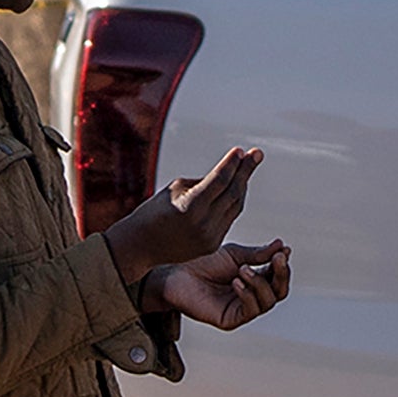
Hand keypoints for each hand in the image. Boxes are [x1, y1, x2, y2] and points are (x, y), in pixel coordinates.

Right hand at [106, 146, 263, 280]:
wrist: (141, 246)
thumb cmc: (154, 210)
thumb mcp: (175, 190)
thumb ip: (203, 182)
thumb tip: (230, 172)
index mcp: (191, 207)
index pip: (220, 181)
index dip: (232, 164)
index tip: (240, 150)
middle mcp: (204, 224)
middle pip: (233, 193)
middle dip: (245, 171)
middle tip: (256, 153)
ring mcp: (210, 237)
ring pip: (235, 207)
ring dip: (242, 186)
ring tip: (247, 168)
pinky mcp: (213, 245)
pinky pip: (229, 219)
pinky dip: (234, 203)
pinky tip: (237, 188)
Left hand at [141, 240, 290, 330]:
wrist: (176, 273)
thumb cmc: (202, 262)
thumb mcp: (234, 255)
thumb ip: (258, 255)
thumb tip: (283, 247)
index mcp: (254, 279)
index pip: (277, 276)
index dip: (282, 265)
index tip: (283, 252)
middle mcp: (251, 296)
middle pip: (279, 291)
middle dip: (281, 275)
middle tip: (278, 259)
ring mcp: (241, 309)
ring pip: (268, 301)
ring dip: (260, 283)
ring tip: (243, 270)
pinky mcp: (230, 320)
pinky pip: (250, 311)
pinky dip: (248, 295)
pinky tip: (236, 282)